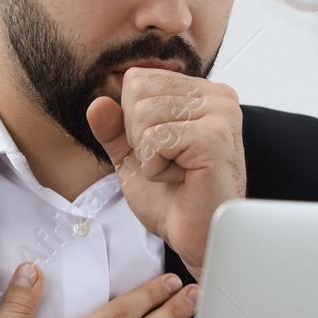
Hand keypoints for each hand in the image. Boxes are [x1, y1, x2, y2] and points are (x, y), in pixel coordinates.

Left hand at [86, 69, 245, 276]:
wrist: (195, 238)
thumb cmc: (173, 198)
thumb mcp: (133, 156)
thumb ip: (113, 128)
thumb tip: (97, 104)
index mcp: (201, 92)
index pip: (137, 79)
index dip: (132, 121)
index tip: (161, 150)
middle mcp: (216, 96)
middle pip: (137, 92)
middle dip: (138, 137)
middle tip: (169, 164)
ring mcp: (220, 114)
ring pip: (143, 114)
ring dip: (148, 155)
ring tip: (177, 172)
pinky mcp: (215, 137)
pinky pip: (155, 139)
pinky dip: (156, 168)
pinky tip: (182, 180)